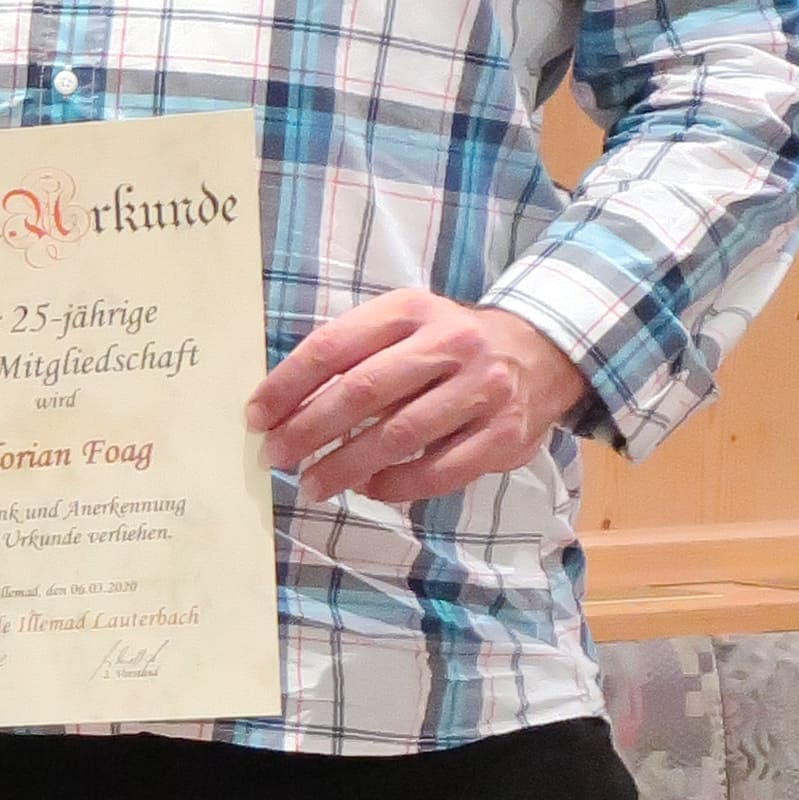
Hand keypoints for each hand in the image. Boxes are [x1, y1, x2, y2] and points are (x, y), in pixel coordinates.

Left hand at [250, 295, 586, 508]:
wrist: (541, 351)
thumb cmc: (449, 344)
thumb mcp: (406, 324)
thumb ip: (354, 352)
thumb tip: (284, 404)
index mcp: (413, 309)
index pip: (334, 346)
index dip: (287, 385)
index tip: (257, 416)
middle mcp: (451, 343)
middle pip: (363, 391)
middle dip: (308, 430)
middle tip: (275, 457)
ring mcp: (482, 390)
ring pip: (399, 436)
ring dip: (344, 466)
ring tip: (311, 484)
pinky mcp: (503, 435)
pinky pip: (438, 471)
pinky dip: (394, 486)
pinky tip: (366, 489)